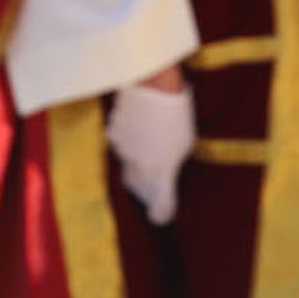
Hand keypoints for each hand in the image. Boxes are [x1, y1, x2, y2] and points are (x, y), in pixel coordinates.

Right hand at [108, 77, 194, 224]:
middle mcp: (139, 167)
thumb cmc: (177, 112)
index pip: (160, 207)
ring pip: (126, 164)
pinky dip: (127, 141)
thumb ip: (173, 163)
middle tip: (154, 180)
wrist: (153, 82)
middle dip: (145, 189)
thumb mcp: (185, 143)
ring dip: (135, 161)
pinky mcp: (113, 131)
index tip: (160, 216)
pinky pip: (119, 143)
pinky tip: (137, 127)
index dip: (161, 214)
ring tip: (148, 143)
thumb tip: (167, 169)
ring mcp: (123, 148)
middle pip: (138, 188)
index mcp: (161, 173)